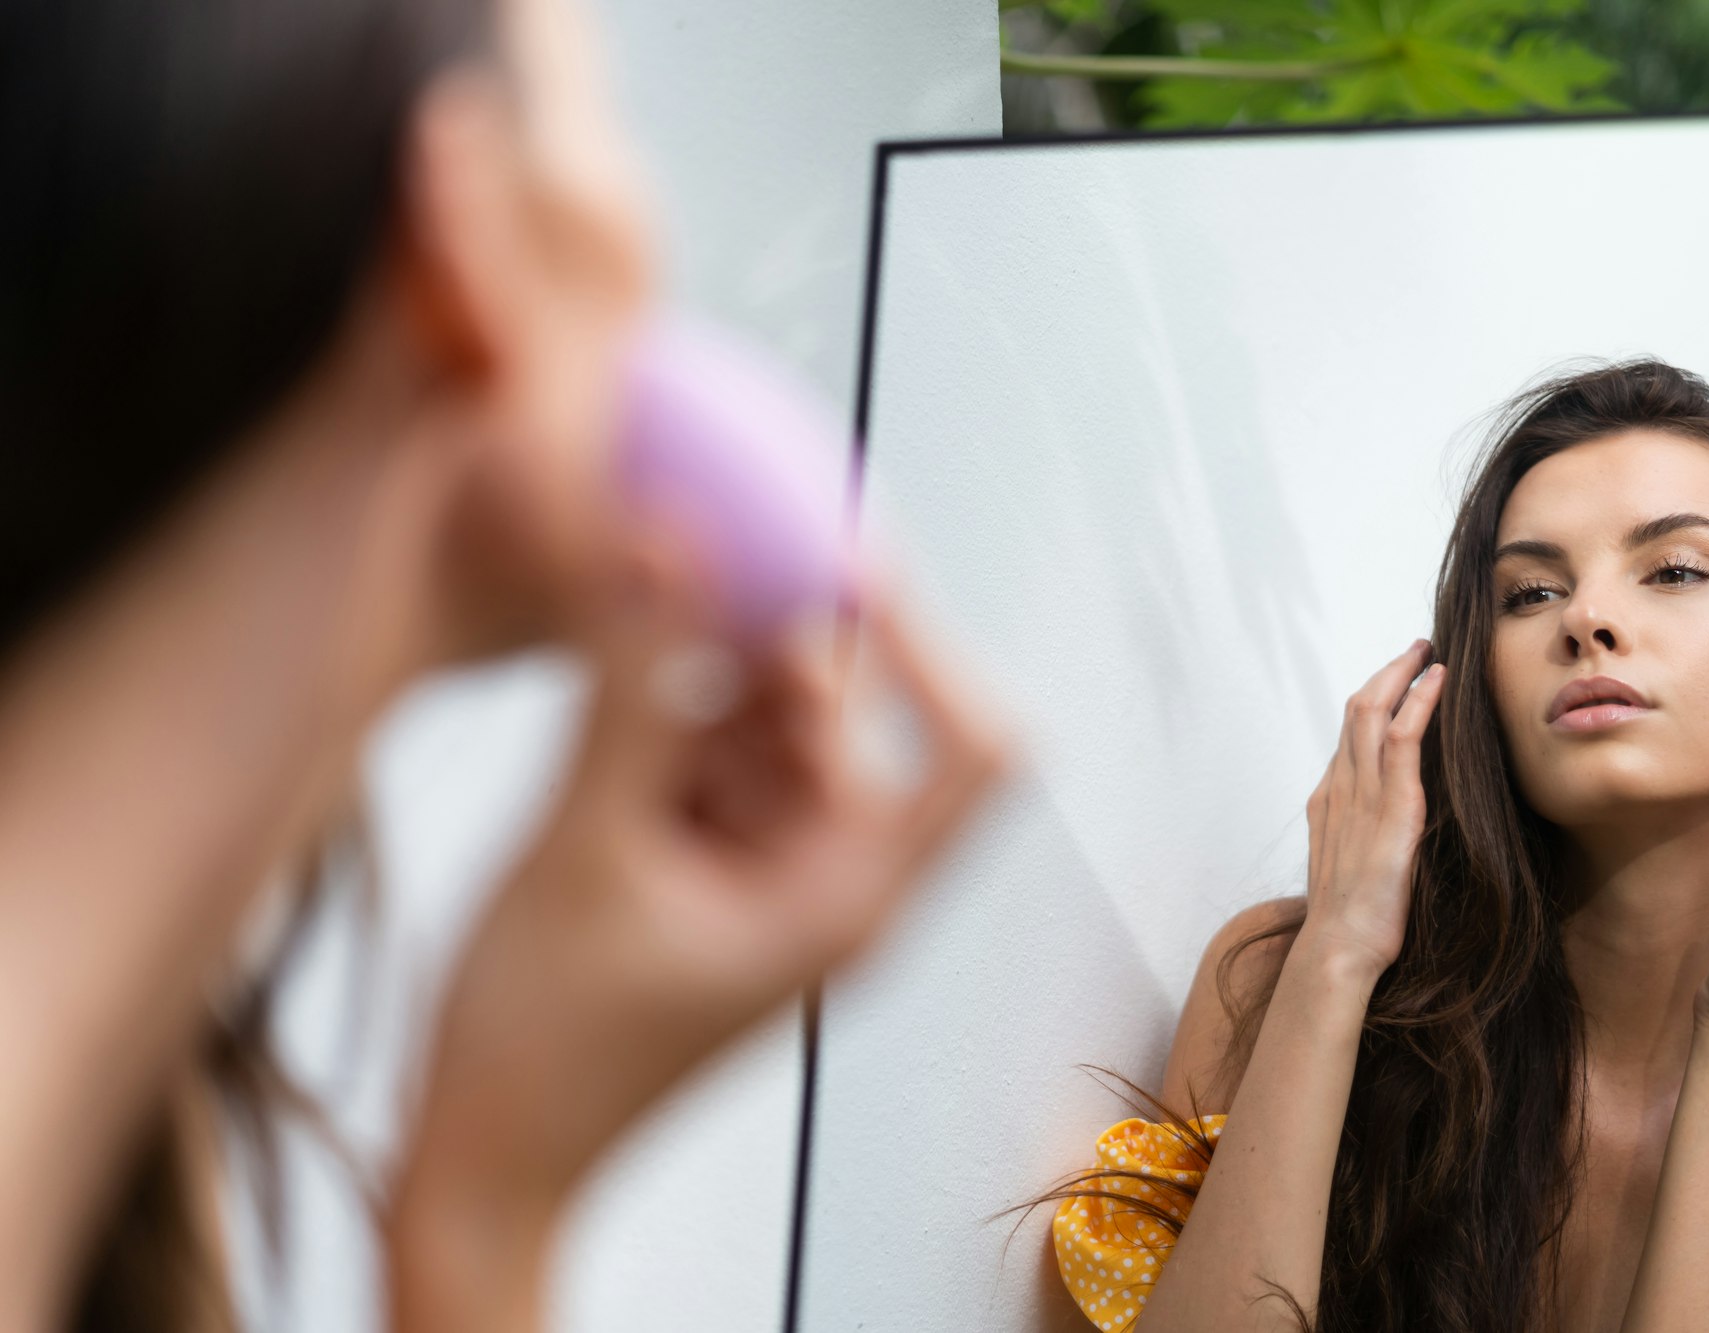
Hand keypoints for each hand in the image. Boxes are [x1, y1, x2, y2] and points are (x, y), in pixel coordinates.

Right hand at [387, 555, 1012, 1290]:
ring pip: (768, 730)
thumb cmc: (542, 1049)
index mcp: (847, 896)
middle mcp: (830, 881)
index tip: (847, 566)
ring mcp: (770, 874)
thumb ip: (630, 688)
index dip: (933, 648)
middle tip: (671, 599)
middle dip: (760, 661)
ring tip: (609, 732)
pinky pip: (714, 763)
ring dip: (697, 698)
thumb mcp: (581, 846)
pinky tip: (598, 755)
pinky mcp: (713, 867)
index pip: (971, 753)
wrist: (484, 1154)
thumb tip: (666, 546)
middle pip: (845, 721)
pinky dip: (665, 732)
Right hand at [1301, 638, 1445, 979]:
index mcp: (1330, 800)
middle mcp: (1339, 787)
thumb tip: (1395, 829)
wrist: (1340, 948)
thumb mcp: (1357, 868)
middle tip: (1415, 650)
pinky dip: (1419, 701)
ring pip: (1372, 711)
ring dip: (1402, 674)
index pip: (1350, 735)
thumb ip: (1368, 837)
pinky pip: (1401, 738)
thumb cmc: (1353, 923)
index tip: (1399, 681)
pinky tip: (1438, 681)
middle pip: (1356, 710)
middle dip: (1386, 673)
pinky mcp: (1390, 806)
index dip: (1374, 700)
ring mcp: (1359, 793)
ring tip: (1428, 652)